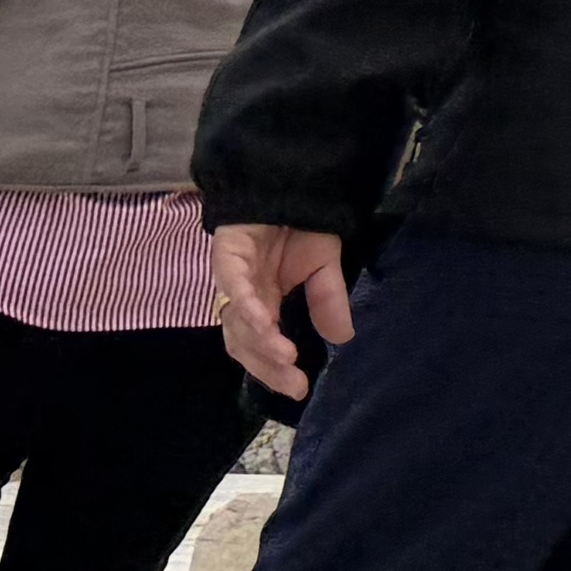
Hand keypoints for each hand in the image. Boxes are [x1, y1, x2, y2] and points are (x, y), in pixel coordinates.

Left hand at [216, 223, 352, 402]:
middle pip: (243, 343)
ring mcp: (232, 278)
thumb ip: (328, 301)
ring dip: (260, 342)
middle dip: (266, 367)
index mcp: (263, 302)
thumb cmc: (302, 224)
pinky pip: (234, 287)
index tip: (300, 388)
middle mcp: (243, 297)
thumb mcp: (325, 267)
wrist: (290, 182)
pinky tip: (266, 322)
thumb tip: (343, 338)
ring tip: (286, 357)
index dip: (275, 370)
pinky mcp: (227, 256)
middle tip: (293, 383)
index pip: (261, 345)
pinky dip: (249, 307)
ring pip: (237, 321)